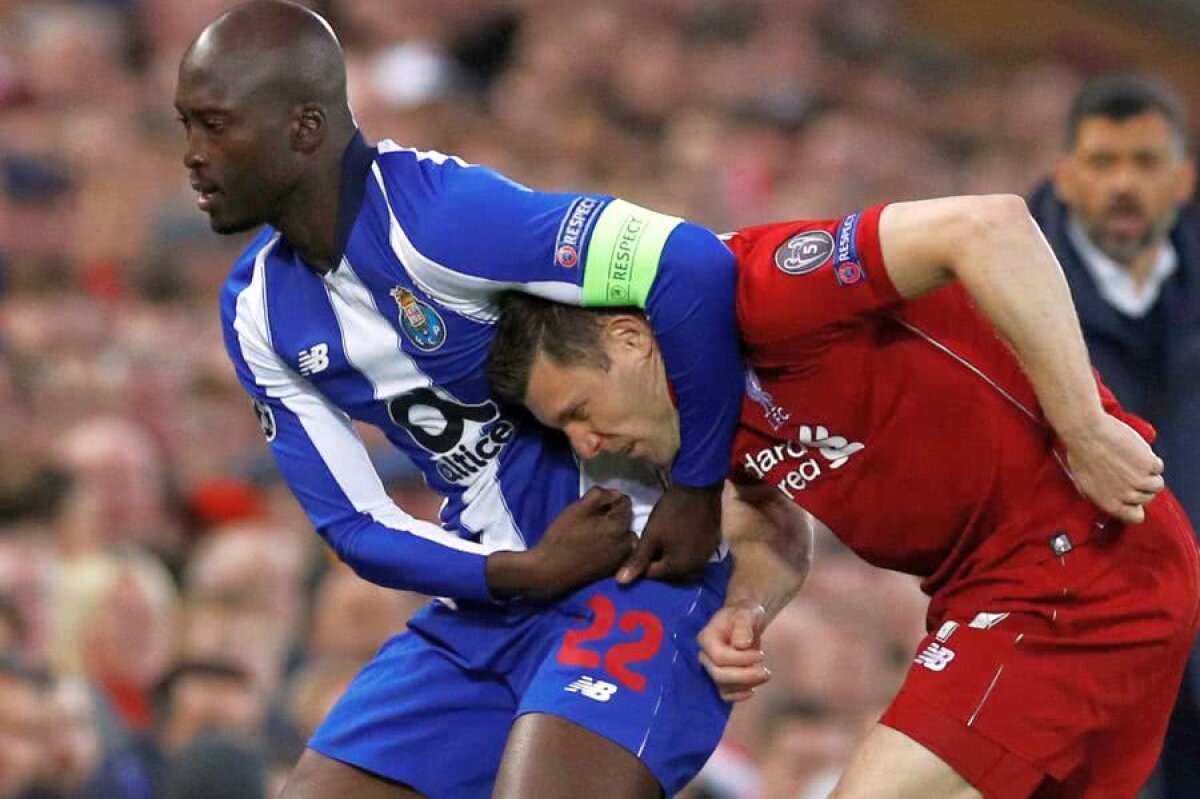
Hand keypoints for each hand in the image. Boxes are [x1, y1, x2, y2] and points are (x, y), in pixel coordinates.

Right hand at [487, 487, 633, 601]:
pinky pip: (619, 551)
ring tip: (593, 535)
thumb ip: (600, 495)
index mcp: (619, 526)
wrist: (550, 572)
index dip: (608, 499)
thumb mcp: (578, 508)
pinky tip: (593, 548)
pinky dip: (612, 546)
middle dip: (612, 516)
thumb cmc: (562, 538)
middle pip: (625, 519)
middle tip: (591, 521)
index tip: (592, 506)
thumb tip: (615, 493)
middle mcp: (627, 544)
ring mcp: (621, 559)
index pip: (624, 501)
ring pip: (623, 536)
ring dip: (613, 531)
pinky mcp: (614, 570)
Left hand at [617, 482, 720, 582]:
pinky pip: (692, 555)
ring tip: (659, 546)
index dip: (640, 566)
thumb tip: (621, 582)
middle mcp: (695, 568)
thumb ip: (638, 560)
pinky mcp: (711, 545)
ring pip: (681, 564)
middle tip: (645, 550)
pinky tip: (675, 541)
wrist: (699, 488)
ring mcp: (705, 556)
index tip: (633, 554)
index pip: (653, 576)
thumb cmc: (672, 513)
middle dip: (656, 564)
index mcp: (679, 568)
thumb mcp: (651, 536)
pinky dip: (682, 551)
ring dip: (670, 558)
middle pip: (670, 573)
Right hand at [697, 600, 769, 701]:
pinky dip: (738, 696)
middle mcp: (705, 655)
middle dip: (744, 676)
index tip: (761, 655)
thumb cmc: (744, 615)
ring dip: (745, 685)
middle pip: (718, 674)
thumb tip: (741, 644)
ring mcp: (711, 668)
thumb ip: (743, 626)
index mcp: (707, 637)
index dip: (741, 660)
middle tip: (766, 672)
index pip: (719, 656)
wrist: (744, 621)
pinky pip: (724, 695)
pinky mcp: (719, 679)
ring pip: (722, 687)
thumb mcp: (746, 613)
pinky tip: (753, 690)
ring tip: (765, 675)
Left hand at [1064, 414, 1164, 524]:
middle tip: (1130, 472)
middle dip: (1141, 486)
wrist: (1086, 433)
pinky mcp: (1149, 464)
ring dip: (1149, 474)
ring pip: (1157, 485)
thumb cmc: (1080, 454)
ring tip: (1135, 462)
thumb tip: (1114, 498)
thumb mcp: (1086, 483)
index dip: (1136, 505)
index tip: (1133, 497)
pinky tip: (1136, 452)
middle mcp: (1127, 495)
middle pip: (1147, 498)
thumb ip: (1103, 495)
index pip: (1135, 517)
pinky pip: (1158, 466)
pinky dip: (1151, 459)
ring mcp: (1140, 480)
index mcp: (1110, 503)